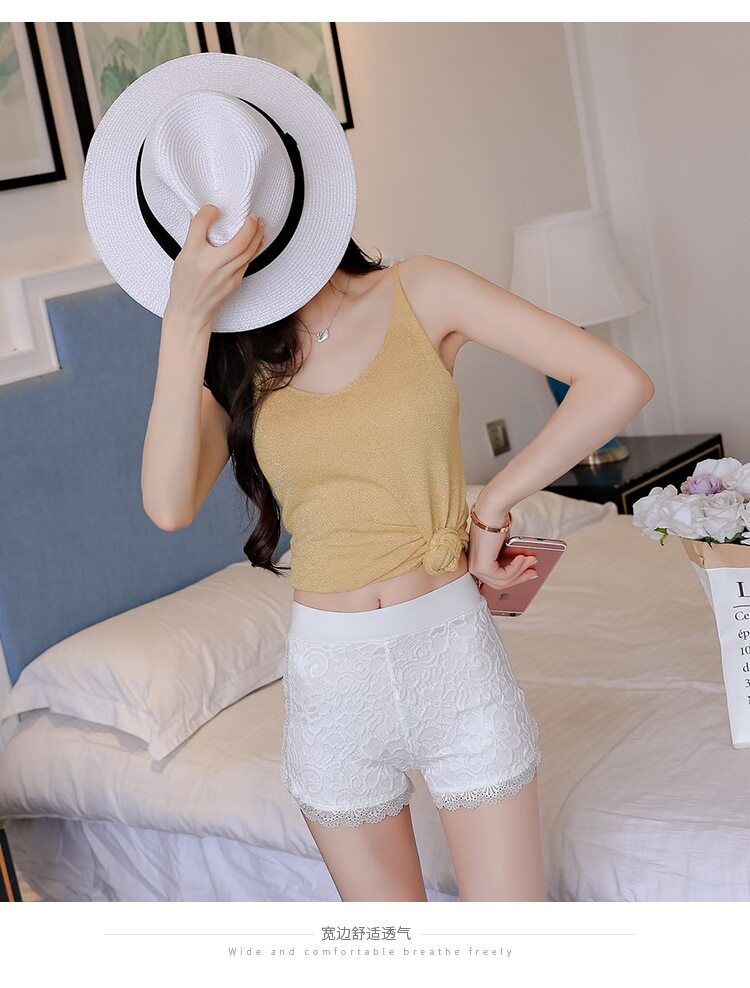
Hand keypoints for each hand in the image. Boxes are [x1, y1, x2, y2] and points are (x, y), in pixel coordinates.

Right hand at [166, 204, 265, 327]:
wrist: (191, 310)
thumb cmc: (185, 285)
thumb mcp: (183, 256)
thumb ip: (195, 235)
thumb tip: (208, 216)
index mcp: (194, 255)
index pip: (201, 226)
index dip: (209, 213)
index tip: (213, 209)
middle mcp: (212, 265)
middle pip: (239, 242)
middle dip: (250, 226)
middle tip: (253, 216)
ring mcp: (226, 275)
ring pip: (248, 253)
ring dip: (257, 237)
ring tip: (260, 225)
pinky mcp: (235, 282)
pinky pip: (248, 262)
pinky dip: (254, 250)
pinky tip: (257, 242)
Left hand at [467, 513, 537, 590]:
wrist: (491, 512)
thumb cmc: (496, 524)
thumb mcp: (505, 547)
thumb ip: (510, 560)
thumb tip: (525, 568)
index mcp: (476, 563)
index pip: (495, 580)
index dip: (514, 579)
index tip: (529, 574)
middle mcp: (473, 567)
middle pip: (499, 584)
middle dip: (520, 578)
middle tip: (534, 572)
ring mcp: (476, 568)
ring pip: (502, 581)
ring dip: (520, 571)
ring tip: (531, 560)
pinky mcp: (482, 567)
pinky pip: (503, 575)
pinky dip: (516, 568)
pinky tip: (522, 557)